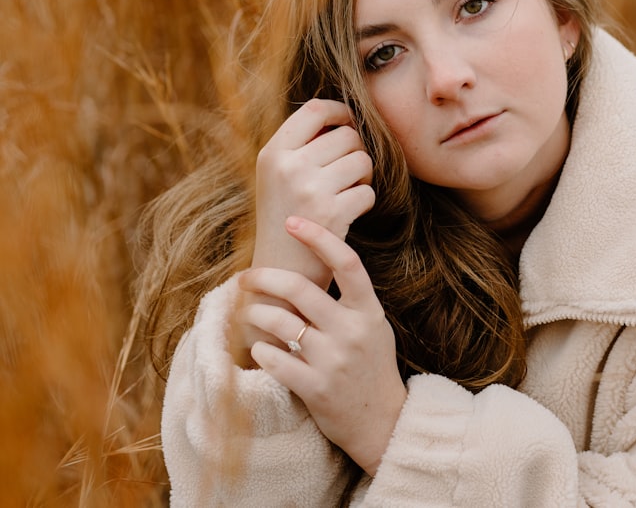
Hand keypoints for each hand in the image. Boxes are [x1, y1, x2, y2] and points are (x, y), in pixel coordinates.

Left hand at [238, 216, 406, 475]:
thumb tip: (310, 263)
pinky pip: (275, 360)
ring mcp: (334, 361)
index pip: (347, 262)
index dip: (319, 237)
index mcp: (369, 311)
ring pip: (281, 323)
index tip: (293, 221)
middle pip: (302, 289)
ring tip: (247, 313)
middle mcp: (353, 331)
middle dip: (265, 278)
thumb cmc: (371, 366)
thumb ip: (349, 299)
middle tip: (246, 276)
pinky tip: (259, 349)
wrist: (383, 421)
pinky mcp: (316, 388)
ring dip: (256, 314)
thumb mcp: (372, 326)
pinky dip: (261, 351)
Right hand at [252, 98, 374, 288]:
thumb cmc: (285, 218)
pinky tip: (349, 213)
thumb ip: (302, 145)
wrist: (278, 272)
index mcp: (273, 153)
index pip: (315, 110)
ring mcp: (310, 189)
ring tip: (346, 192)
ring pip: (363, 161)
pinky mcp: (332, 213)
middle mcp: (289, 167)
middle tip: (345, 174)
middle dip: (355, 152)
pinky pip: (368, 192)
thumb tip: (344, 113)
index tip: (349, 122)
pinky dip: (365, 202)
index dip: (340, 111)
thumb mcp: (278, 176)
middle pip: (348, 136)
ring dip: (362, 177)